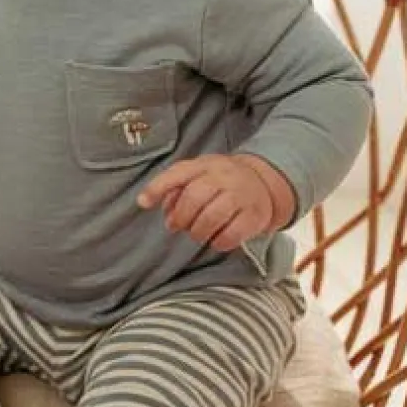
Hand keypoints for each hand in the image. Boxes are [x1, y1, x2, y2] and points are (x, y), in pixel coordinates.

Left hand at [137, 154, 294, 250]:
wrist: (264, 181)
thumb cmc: (221, 181)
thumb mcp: (198, 174)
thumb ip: (173, 185)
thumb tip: (146, 201)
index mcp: (205, 164)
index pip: (178, 173)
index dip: (157, 188)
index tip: (143, 203)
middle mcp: (224, 176)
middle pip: (194, 197)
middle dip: (180, 217)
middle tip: (177, 226)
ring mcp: (241, 195)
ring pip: (211, 217)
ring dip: (198, 232)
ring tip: (197, 234)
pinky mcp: (255, 215)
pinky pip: (232, 233)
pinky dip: (219, 242)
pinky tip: (216, 240)